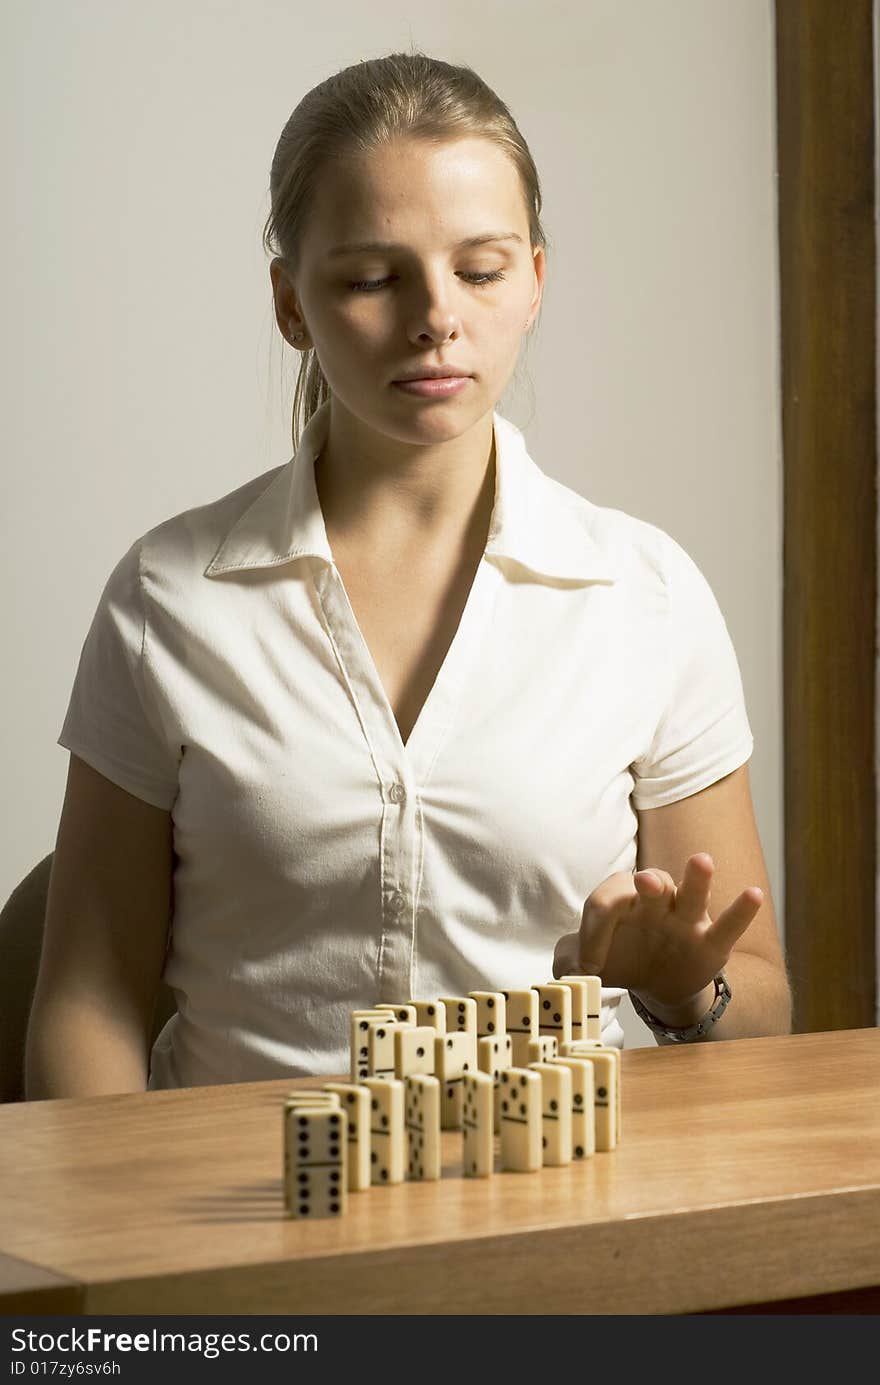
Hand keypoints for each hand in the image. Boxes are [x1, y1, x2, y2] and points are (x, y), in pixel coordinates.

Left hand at [552, 853, 762, 1011]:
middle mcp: (653, 902)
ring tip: (702, 861)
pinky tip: (754, 894)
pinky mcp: (710, 942)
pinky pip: (728, 925)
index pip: (605, 905)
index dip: (593, 935)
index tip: (588, 970)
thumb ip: (568, 961)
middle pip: (649, 883)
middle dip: (647, 882)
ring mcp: (684, 919)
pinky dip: (742, 911)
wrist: (655, 984)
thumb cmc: (619, 959)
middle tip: (645, 881)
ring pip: (690, 892)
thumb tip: (567, 970)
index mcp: (619, 900)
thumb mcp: (584, 963)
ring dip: (696, 878)